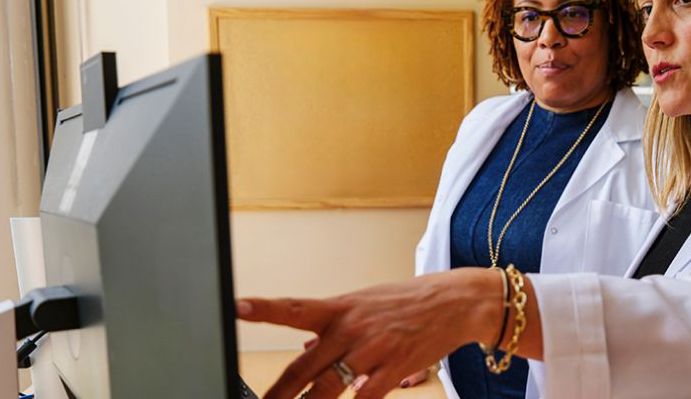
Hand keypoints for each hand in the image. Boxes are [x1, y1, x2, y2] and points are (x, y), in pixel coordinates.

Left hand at [236, 269, 505, 398]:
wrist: (454, 302)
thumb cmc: (408, 301)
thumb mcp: (365, 304)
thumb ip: (333, 327)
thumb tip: (304, 349)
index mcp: (339, 308)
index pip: (293, 307)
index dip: (262, 308)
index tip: (236, 306)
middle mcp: (350, 329)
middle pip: (302, 367)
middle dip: (277, 392)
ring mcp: (371, 351)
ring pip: (327, 389)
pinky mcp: (392, 370)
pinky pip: (363, 397)